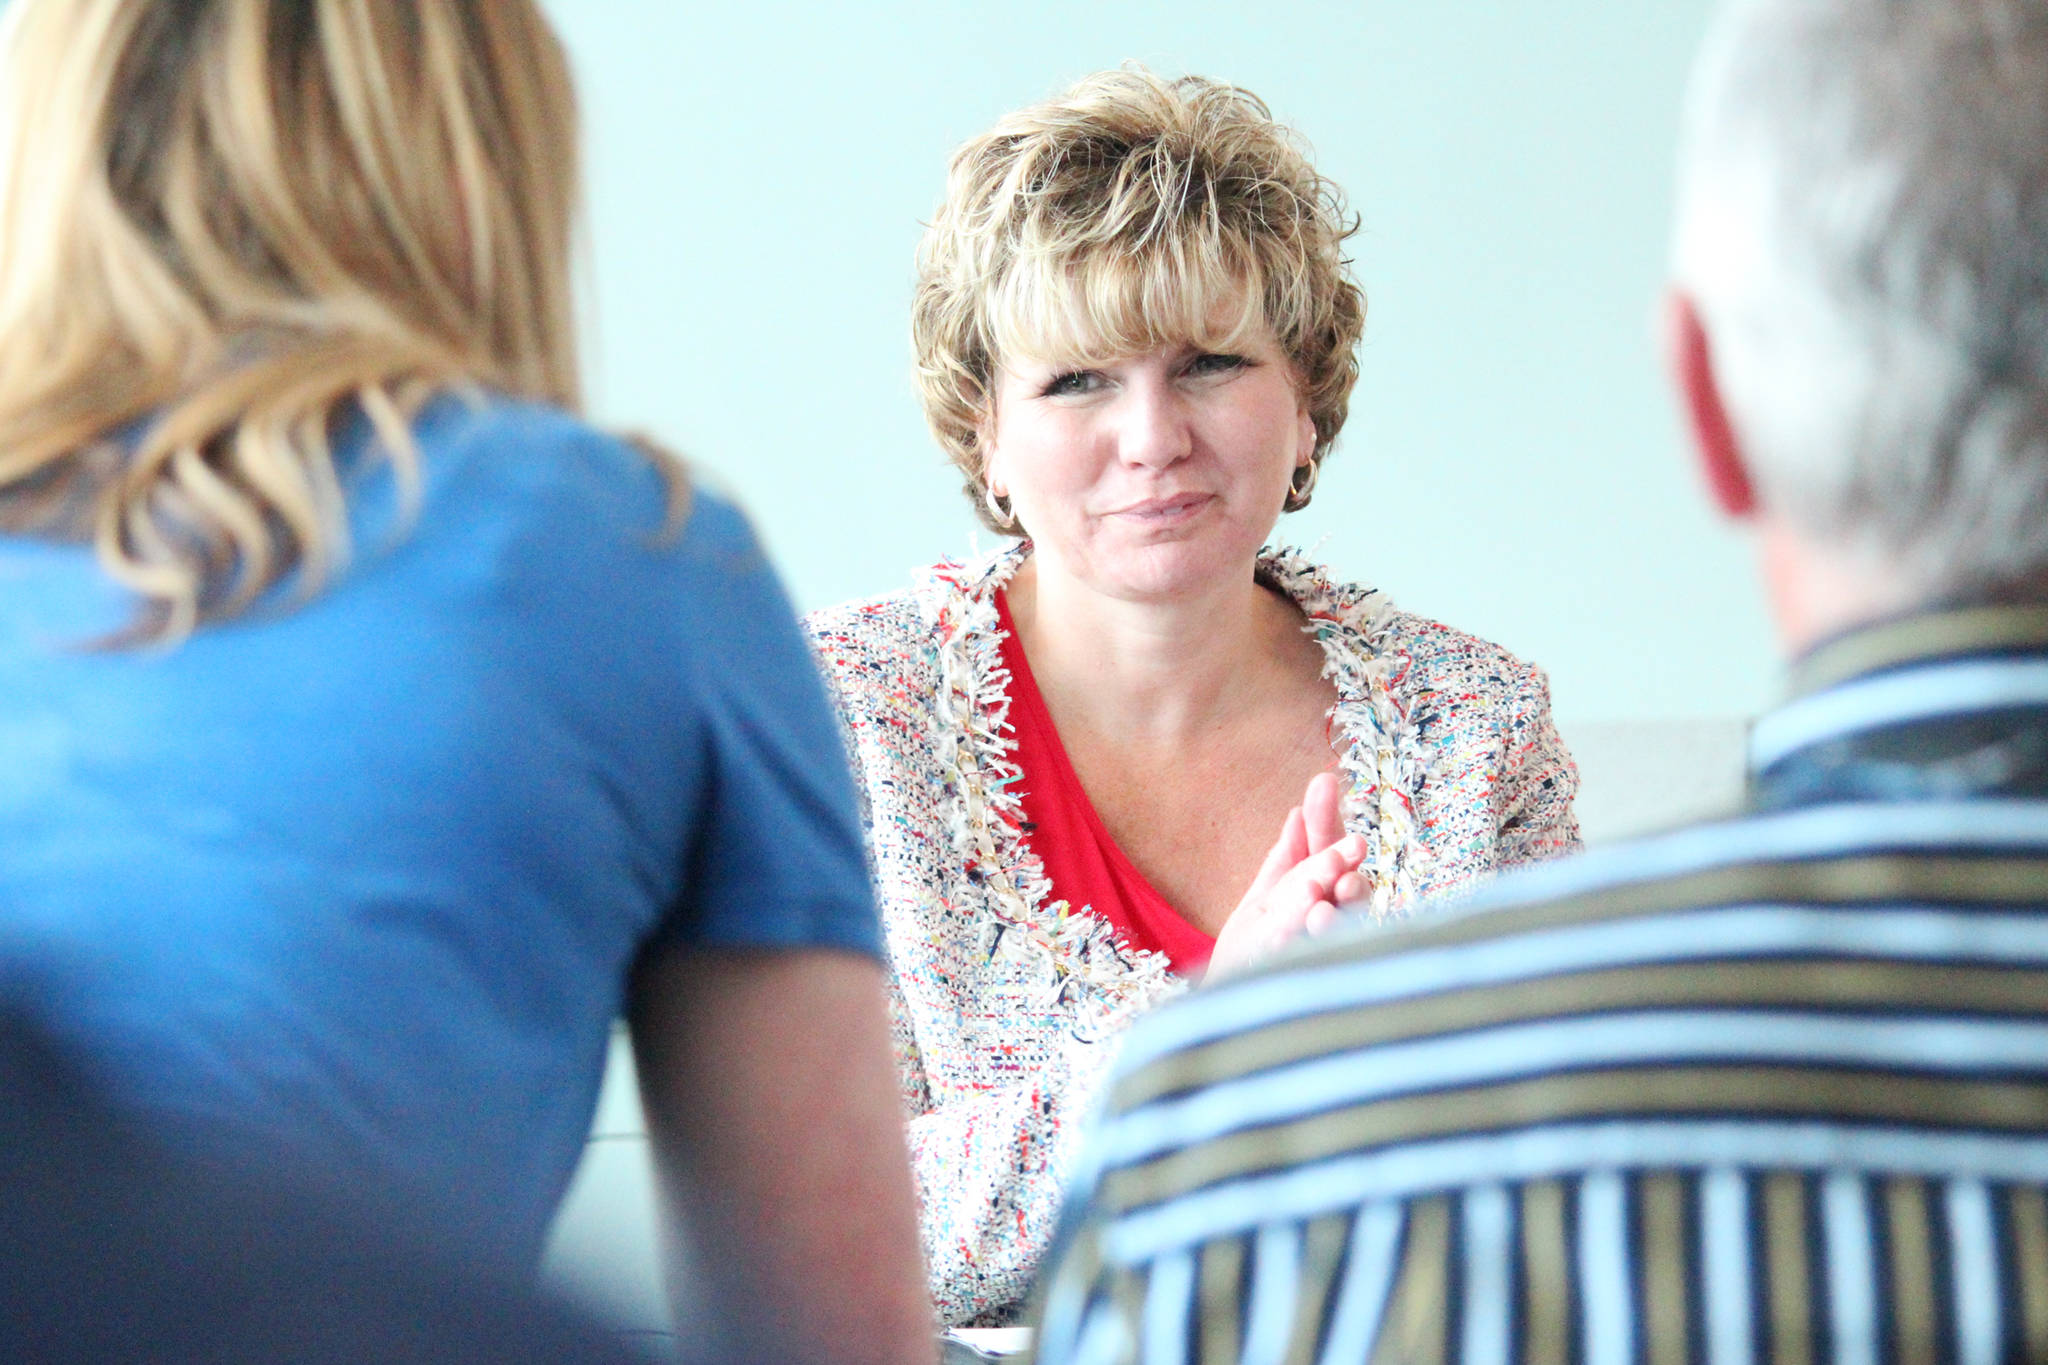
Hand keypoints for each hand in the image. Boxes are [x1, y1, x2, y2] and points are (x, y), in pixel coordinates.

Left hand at [1205, 772, 1368, 978]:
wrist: (1230, 1013)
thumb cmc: (1253, 958)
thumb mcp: (1263, 902)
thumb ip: (1286, 862)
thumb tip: (1297, 813)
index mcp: (1324, 898)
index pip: (1330, 851)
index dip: (1326, 817)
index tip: (1321, 780)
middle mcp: (1337, 923)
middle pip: (1350, 884)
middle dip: (1344, 863)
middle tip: (1348, 846)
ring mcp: (1333, 954)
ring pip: (1347, 924)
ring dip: (1338, 906)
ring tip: (1320, 897)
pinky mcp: (1328, 983)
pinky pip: (1324, 960)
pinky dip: (1318, 940)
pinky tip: (1306, 924)